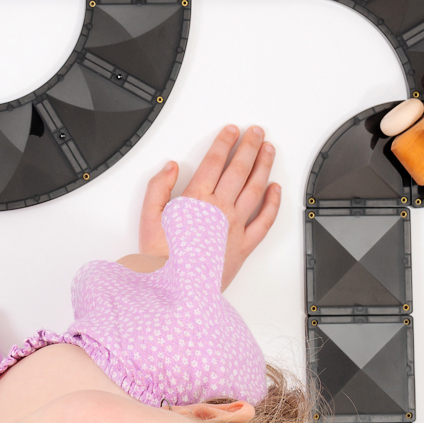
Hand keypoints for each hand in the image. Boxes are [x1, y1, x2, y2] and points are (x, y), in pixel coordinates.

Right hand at [136, 124, 279, 289]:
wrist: (175, 291)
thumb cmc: (161, 259)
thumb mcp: (147, 218)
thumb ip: (158, 188)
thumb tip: (172, 167)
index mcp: (196, 201)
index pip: (214, 163)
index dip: (224, 143)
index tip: (231, 131)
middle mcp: (220, 210)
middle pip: (239, 170)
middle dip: (249, 147)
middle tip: (256, 132)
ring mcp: (235, 227)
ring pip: (255, 189)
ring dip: (264, 166)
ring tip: (268, 150)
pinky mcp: (244, 246)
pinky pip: (264, 221)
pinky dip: (272, 203)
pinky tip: (276, 190)